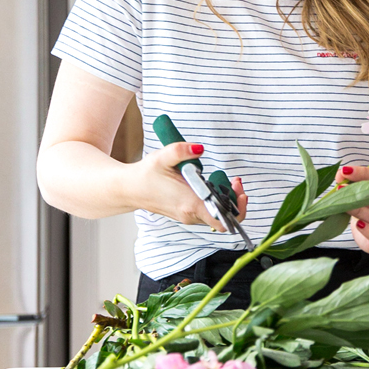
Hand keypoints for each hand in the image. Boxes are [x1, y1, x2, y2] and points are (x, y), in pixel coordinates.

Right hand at [126, 142, 247, 231]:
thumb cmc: (146, 175)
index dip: (237, 209)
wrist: (129, 189)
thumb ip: (182, 150)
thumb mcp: (163, 157)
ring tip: (227, 180)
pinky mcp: (186, 214)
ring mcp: (188, 216)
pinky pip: (209, 212)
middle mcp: (190, 215)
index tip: (240, 190)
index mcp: (189, 204)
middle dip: (235, 199)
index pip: (223, 221)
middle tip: (235, 180)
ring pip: (217, 215)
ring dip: (226, 199)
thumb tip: (199, 148)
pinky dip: (216, 200)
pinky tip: (213, 185)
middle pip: (225, 217)